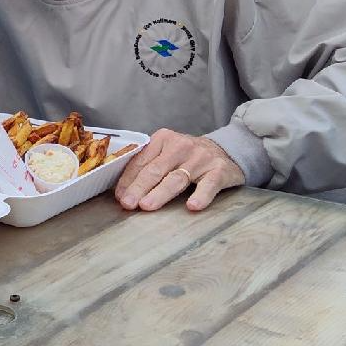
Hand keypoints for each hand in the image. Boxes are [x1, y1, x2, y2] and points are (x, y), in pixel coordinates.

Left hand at [114, 130, 244, 212]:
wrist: (226, 150)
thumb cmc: (188, 156)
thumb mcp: (167, 153)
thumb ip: (148, 166)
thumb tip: (123, 192)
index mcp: (163, 139)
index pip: (141, 161)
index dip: (128, 180)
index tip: (119, 196)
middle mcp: (181, 146)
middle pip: (156, 169)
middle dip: (139, 187)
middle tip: (128, 203)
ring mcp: (201, 158)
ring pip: (177, 178)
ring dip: (161, 193)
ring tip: (147, 205)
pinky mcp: (219, 170)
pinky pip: (208, 185)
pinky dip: (200, 195)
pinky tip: (192, 206)